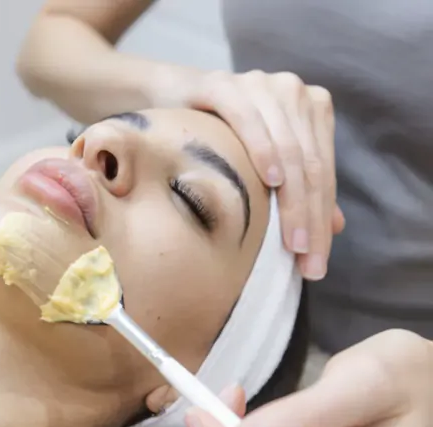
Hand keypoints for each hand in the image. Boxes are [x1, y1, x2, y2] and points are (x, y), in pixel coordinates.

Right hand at [184, 69, 345, 280]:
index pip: (323, 172)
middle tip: (305, 262)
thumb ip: (298, 186)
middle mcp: (293, 91)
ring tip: (291, 242)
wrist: (170, 97)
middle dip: (309, 218)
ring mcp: (260, 83)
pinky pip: (250, 121)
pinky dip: (263, 152)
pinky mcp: (224, 84)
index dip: (321, 219)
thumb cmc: (219, 135)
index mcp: (311, 108)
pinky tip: (271, 182)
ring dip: (292, 199)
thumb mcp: (263, 163)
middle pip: (310, 164)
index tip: (315, 265)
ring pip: (288, 149)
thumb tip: (335, 226)